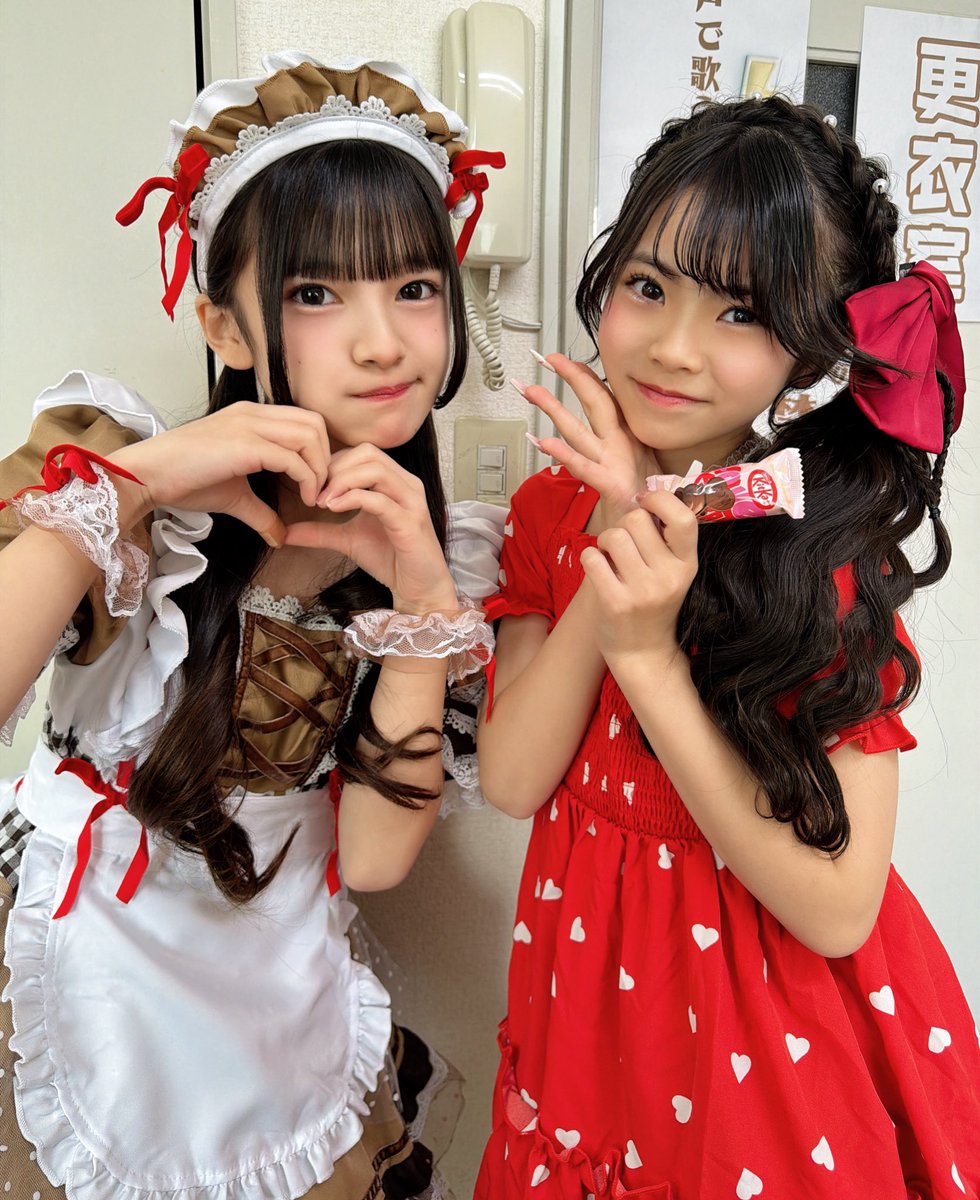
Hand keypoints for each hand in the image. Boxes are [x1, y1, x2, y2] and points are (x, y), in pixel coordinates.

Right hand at [110, 403, 331, 545]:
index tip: (318, 486)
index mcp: (252, 417)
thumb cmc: (182, 481)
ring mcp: (249, 425)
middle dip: (327, 459)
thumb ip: (261, 512)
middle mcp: (254, 414)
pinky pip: (294, 458)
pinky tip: (305, 500)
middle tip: (322, 491)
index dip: (320, 453)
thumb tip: (280, 537)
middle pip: (315, 423)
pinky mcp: (245, 444)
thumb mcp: (233, 497)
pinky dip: (307, 479)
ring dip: (321, 469)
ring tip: (314, 497)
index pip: (305, 422)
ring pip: (311, 435)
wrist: (147, 476)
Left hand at [282, 444, 456, 613]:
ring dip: (342, 481)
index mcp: (394, 481)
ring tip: (322, 501)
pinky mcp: (410, 521)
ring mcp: (411, 501)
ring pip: (375, 469)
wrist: (418, 588)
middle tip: (315, 491)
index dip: (333, 463)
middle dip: (335, 468)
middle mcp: (406, 484)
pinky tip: (334, 509)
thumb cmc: (390, 559)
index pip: (362, 452)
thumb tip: (286, 532)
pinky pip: (379, 499)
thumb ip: (319, 531)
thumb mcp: (347, 540)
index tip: (313, 486)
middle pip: (368, 452)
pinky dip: (352, 499)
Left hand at [523, 354, 659, 531]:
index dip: (587, 377)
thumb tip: (606, 428)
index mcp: (630, 437)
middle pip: (596, 403)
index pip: (608, 399)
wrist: (655, 530)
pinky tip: (544, 441)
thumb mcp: (637, 465)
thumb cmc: (642, 499)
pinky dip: (564, 453)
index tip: (568, 360)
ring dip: (554, 408)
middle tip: (550, 359)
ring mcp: (616, 462)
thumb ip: (621, 444)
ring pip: (581, 429)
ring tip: (532, 391)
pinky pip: (583, 466)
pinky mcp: (611, 484)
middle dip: (573, 378)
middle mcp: (623, 444)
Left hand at [580, 490, 698, 663]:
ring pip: (613, 536)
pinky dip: (590, 559)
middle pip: (637, 519)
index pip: (682, 518)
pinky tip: (598, 571)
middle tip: (623, 544)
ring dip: (604, 542)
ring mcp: (644, 591)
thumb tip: (649, 493)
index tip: (645, 501)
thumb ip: (665, 538)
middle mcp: (670, 576)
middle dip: (623, 524)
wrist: (643, 652)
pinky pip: (592, 557)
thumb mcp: (672, 571)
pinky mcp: (616, 602)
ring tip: (610, 558)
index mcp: (687, 564)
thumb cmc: (653, 602)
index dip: (659, 499)